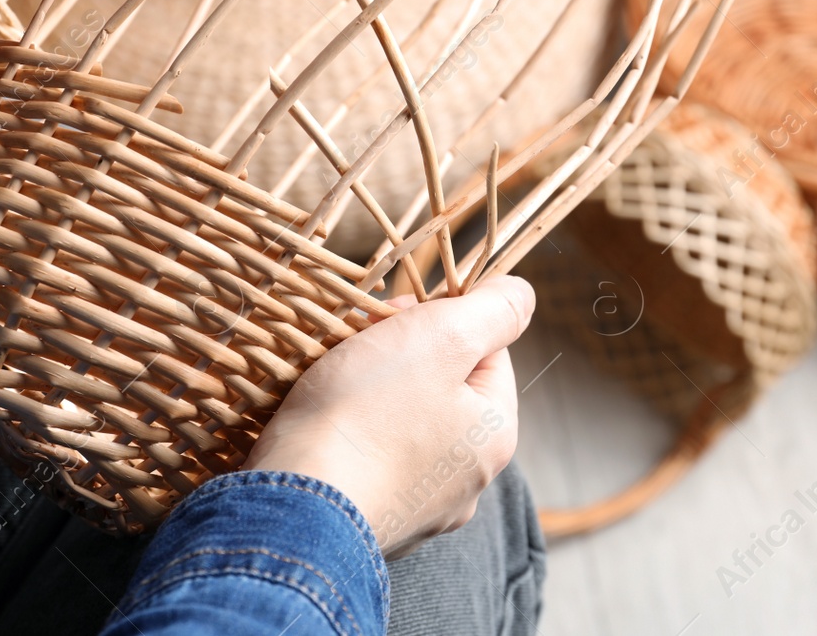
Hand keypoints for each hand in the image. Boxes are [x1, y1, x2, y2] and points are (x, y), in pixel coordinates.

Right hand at [246, 275, 534, 558]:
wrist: (294, 507)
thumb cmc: (367, 414)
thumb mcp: (441, 338)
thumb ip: (492, 311)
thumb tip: (522, 294)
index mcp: (495, 436)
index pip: (486, 351)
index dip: (441, 318)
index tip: (394, 314)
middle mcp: (467, 481)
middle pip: (444, 387)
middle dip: (403, 355)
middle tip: (357, 342)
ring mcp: (419, 509)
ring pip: (405, 423)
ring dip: (375, 393)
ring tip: (333, 383)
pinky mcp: (373, 521)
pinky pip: (372, 460)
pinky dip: (353, 436)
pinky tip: (325, 428)